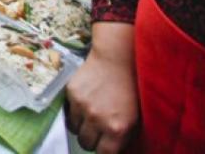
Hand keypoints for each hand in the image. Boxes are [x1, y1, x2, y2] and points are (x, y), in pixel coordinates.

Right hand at [66, 33, 139, 153]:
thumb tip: (113, 149)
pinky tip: (84, 104)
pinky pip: (68, 112)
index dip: (104, 151)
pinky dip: (74, 112)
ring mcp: (82, 106)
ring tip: (89, 118)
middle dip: (91, 141)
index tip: (105, 147)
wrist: (118, 60)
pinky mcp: (71, 93)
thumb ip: (123, 136)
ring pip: (74, 129)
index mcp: (117, 128)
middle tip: (97, 132)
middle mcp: (98, 119)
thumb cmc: (131, 89)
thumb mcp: (135, 118)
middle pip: (85, 143)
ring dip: (81, 127)